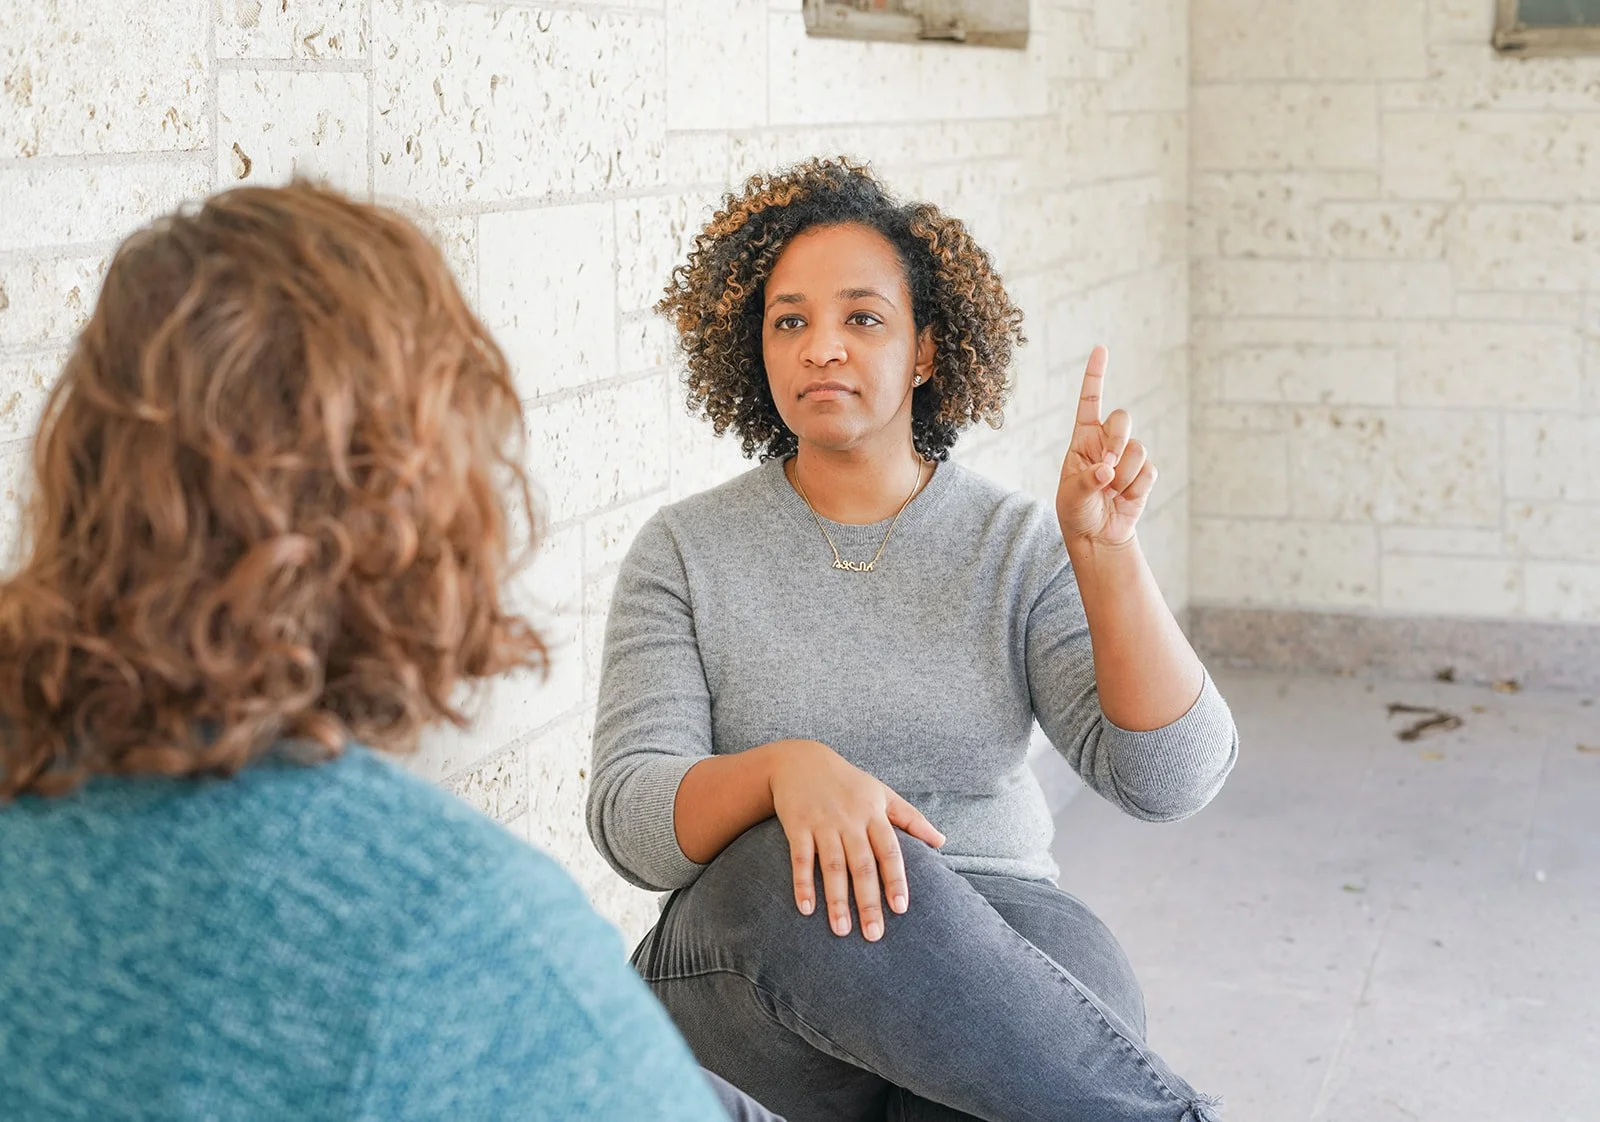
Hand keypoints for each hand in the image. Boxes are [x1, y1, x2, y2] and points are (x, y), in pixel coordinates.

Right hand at [768, 740, 944, 941]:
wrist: (800, 760)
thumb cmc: (848, 782)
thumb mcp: (882, 793)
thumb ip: (911, 818)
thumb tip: (942, 842)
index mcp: (873, 814)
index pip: (889, 851)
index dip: (895, 880)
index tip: (901, 909)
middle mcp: (850, 820)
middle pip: (861, 865)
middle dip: (868, 901)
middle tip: (874, 934)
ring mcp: (822, 823)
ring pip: (832, 866)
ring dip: (836, 899)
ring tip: (841, 930)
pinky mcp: (797, 826)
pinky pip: (800, 858)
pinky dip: (802, 883)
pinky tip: (806, 909)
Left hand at [1056, 346, 1156, 548]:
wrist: (1097, 535)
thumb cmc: (1077, 511)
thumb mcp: (1072, 496)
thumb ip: (1088, 481)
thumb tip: (1107, 470)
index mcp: (1083, 438)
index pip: (1090, 400)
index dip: (1095, 375)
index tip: (1101, 349)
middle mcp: (1107, 442)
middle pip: (1123, 418)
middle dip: (1117, 440)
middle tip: (1107, 466)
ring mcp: (1127, 457)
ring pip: (1138, 448)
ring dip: (1124, 474)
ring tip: (1111, 492)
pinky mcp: (1144, 474)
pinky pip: (1148, 471)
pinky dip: (1135, 488)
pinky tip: (1124, 499)